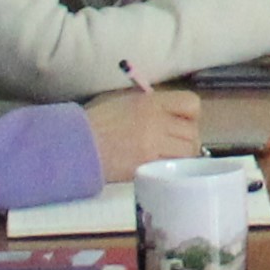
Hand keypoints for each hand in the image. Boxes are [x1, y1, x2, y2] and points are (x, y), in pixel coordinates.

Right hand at [85, 87, 210, 175]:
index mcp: (151, 102)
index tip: (181, 122)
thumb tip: (174, 116)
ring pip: (187, 152)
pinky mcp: (147, 166)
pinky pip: (171, 167)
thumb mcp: (126, 102)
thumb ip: (152, 106)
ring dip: (182, 156)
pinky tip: (159, 168)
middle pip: (192, 132)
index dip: (190, 115)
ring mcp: (152, 145)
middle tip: (175, 145)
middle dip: (188, 139)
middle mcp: (156, 121)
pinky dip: (170, 168)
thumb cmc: (98, 122)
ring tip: (169, 158)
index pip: (191, 104)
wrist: (76, 145)